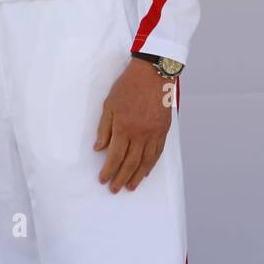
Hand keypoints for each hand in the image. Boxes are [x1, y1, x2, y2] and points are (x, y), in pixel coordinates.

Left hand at [95, 57, 174, 192]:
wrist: (153, 73)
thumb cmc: (128, 86)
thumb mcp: (109, 105)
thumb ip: (104, 128)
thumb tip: (99, 148)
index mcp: (124, 127)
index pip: (115, 156)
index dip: (108, 171)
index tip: (103, 180)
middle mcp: (140, 133)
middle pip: (130, 163)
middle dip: (121, 178)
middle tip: (115, 189)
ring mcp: (154, 132)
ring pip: (146, 161)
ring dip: (137, 176)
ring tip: (131, 186)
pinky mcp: (164, 129)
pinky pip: (158, 152)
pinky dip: (152, 164)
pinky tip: (146, 171)